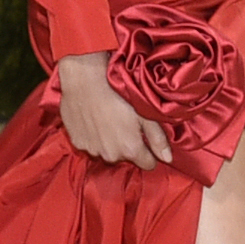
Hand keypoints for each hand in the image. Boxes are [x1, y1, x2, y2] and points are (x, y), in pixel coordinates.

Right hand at [56, 52, 171, 170]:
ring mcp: (92, 149)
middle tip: (125, 123)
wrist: (84, 79)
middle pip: (126, 157)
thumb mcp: (145, 113)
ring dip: (109, 141)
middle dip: (128, 145)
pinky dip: (94, 136)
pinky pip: (90, 145)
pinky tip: (94, 119)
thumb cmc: (117, 92)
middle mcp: (111, 155)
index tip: (146, 138)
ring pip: (107, 151)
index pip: (148, 164)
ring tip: (108, 119)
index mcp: (130, 149)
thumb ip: (158, 139)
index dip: (150, 153)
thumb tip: (168, 159)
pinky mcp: (77, 142)